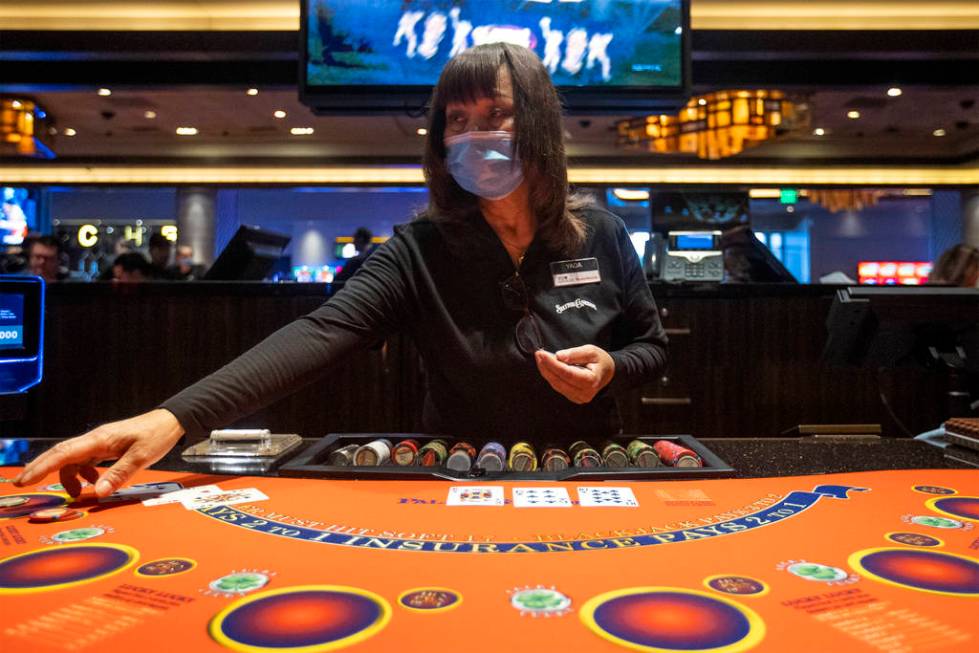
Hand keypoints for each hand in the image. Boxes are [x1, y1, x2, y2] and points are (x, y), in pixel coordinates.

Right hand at [13, 409, 184, 497]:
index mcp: (100, 439)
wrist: (171, 421)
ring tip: (79, 493)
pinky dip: (84, 474)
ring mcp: (100, 443)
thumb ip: (119, 474)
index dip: (42, 466)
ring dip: (69, 476)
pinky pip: (86, 461)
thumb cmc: (157, 435)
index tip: (25, 479)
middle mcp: (95, 439)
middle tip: (22, 483)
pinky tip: (95, 482)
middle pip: (60, 454)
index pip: (64, 453)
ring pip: (73, 460)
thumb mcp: (141, 457)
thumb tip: (99, 493)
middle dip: (40, 469)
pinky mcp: (106, 447)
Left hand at [534, 345, 614, 403]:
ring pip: (557, 385)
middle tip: (538, 354)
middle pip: (559, 381)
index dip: (552, 364)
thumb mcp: (591, 351)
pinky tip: (546, 366)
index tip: (542, 353)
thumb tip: (559, 356)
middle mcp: (585, 393)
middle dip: (546, 367)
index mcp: (592, 381)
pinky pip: (558, 387)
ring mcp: (579, 398)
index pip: (567, 373)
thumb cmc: (599, 360)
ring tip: (540, 358)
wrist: (607, 373)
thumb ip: (576, 353)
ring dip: (546, 371)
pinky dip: (551, 376)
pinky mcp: (574, 398)